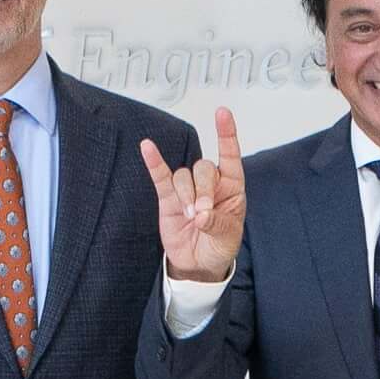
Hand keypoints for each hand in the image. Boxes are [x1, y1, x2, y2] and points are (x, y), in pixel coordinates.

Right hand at [140, 109, 247, 283]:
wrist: (199, 264)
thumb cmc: (218, 246)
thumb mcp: (227, 237)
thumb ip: (216, 223)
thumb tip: (201, 214)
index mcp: (231, 187)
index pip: (230, 155)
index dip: (226, 134)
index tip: (222, 114)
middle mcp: (210, 183)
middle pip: (203, 168)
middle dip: (203, 191)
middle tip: (202, 214)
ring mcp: (188, 189)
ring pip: (183, 175)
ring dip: (186, 195)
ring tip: (190, 218)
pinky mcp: (168, 197)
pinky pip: (160, 176)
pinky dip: (154, 162)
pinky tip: (147, 147)